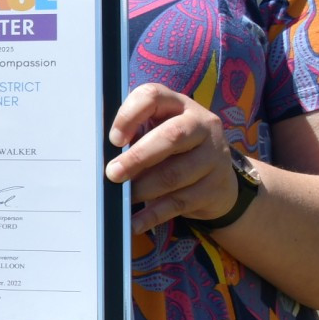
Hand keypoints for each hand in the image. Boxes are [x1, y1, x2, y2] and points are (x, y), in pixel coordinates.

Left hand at [103, 83, 242, 233]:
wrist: (218, 179)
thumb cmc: (172, 150)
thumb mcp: (155, 131)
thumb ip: (133, 135)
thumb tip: (100, 155)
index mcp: (178, 104)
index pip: (153, 96)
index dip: (129, 115)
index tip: (113, 140)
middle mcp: (202, 125)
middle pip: (171, 136)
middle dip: (137, 157)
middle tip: (112, 173)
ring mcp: (213, 157)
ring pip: (175, 174)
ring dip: (143, 188)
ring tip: (122, 196)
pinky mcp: (214, 188)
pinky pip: (180, 202)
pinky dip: (153, 215)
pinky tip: (134, 222)